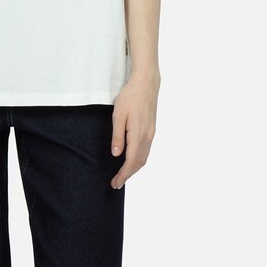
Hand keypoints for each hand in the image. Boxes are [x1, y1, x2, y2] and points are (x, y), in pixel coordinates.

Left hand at [110, 73, 159, 189]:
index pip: (130, 161)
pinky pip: (146, 150)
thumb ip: (117, 135)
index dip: (123, 175)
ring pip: (144, 157)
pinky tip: (132, 159)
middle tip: (116, 183)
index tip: (115, 183)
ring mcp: (151, 133)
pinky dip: (138, 159)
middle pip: (139, 163)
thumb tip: (116, 154)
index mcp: (138, 134)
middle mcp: (147, 137)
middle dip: (128, 175)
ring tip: (123, 174)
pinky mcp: (151, 129)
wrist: (146, 84)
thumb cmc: (130, 97)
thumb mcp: (118, 114)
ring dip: (134, 168)